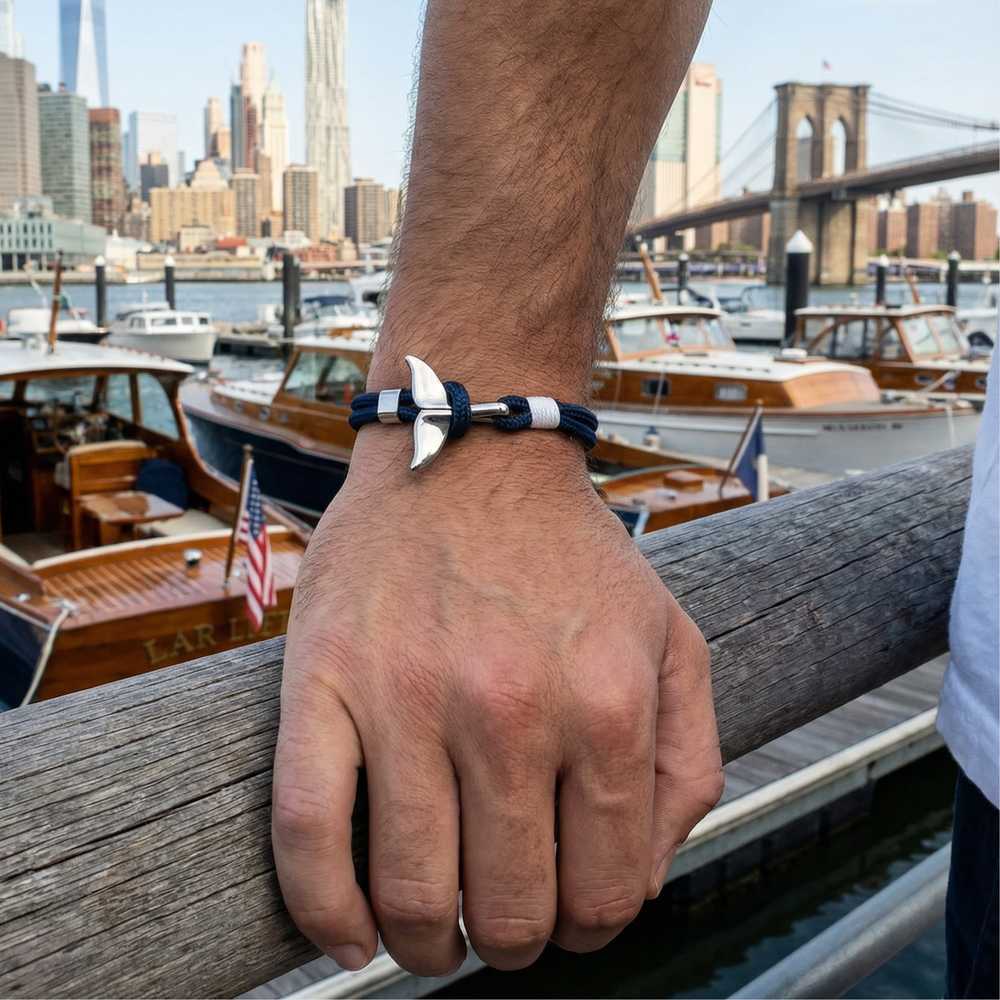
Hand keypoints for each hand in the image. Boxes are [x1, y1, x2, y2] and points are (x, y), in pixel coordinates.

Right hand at [272, 428, 722, 974]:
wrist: (473, 453)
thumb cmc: (570, 556)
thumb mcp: (672, 640)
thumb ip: (686, 765)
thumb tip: (643, 880)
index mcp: (606, 704)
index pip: (608, 892)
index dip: (590, 928)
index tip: (567, 914)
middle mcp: (510, 708)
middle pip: (510, 908)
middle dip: (511, 939)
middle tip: (500, 920)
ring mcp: (408, 696)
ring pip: (412, 890)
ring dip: (426, 943)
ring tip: (432, 933)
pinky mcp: (326, 681)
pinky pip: (308, 833)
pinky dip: (324, 911)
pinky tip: (347, 936)